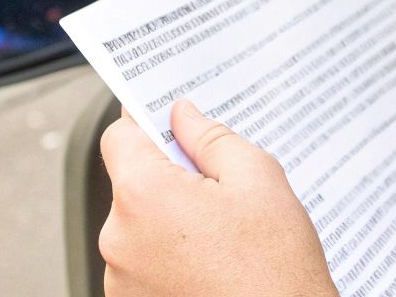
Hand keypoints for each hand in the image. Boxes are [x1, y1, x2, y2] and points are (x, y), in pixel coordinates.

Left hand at [97, 100, 336, 296]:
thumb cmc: (276, 271)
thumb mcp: (259, 180)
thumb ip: (212, 138)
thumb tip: (183, 116)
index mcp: (144, 196)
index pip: (119, 136)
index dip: (146, 122)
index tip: (167, 120)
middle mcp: (120, 239)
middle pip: (132, 183)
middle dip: (169, 177)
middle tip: (219, 188)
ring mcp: (122, 279)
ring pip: (139, 224)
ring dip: (170, 220)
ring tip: (222, 236)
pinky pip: (143, 261)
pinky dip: (169, 255)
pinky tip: (212, 262)